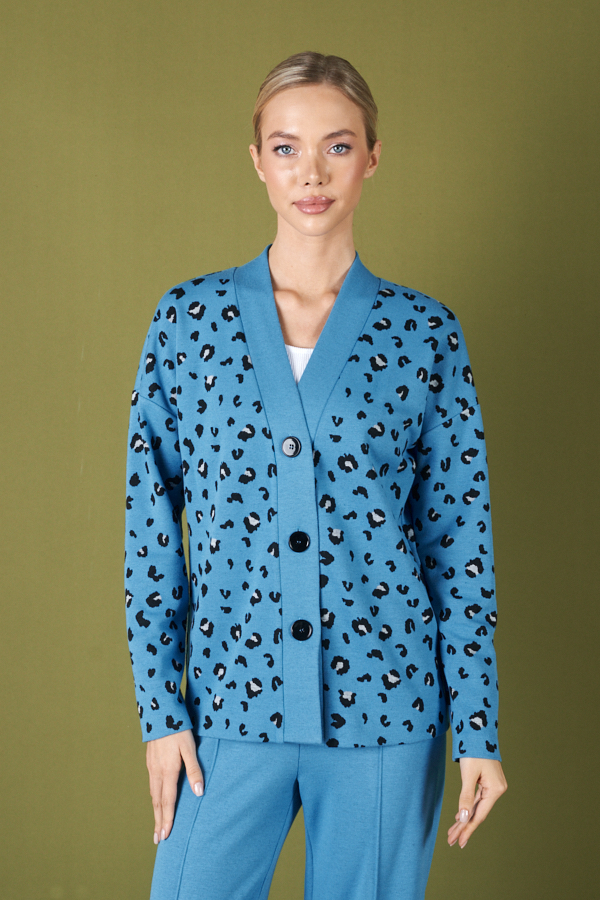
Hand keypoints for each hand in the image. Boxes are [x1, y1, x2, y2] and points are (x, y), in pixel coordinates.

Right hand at [146, 729, 203, 843]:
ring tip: (157, 823)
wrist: (160, 712)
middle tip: (158, 839)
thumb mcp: (190, 748)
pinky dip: (154, 797)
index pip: (168, 802)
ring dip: (155, 810)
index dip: (167, 820)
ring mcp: (151, 766)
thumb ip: (194, 770)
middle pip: (157, 802)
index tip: (165, 836)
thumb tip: (199, 793)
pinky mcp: (150, 760)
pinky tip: (157, 799)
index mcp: (167, 771)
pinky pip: (152, 784)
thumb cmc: (179, 729)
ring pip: (153, 794)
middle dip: (158, 821)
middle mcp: (156, 772)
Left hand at [447, 757, 506, 848]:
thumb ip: (466, 797)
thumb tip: (463, 818)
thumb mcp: (468, 774)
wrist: (478, 730)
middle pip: (478, 813)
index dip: (467, 829)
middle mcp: (496, 790)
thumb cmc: (474, 750)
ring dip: (464, 819)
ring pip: (476, 807)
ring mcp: (492, 786)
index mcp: (495, 789)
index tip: (458, 842)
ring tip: (453, 833)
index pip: (479, 815)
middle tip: (451, 841)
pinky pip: (477, 799)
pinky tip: (461, 816)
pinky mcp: (487, 781)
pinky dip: (468, 807)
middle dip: (463, 827)